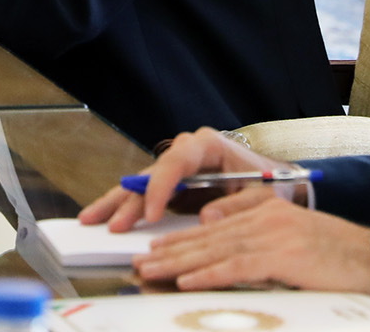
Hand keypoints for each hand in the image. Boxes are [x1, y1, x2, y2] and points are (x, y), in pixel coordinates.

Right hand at [80, 128, 280, 231]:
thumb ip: (240, 204)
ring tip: (91, 220)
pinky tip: (103, 218)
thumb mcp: (264, 195)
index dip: (161, 188)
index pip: (176, 162)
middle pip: (151, 174)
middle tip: (112, 224)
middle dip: (129, 200)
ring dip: (117, 204)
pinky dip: (125, 208)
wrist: (279, 185)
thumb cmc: (274, 186)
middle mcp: (186, 152)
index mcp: (208, 145)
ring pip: (141, 184)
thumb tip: (207, 217)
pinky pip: (145, 196)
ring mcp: (176, 168)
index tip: (153, 215)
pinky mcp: (172, 186)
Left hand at [134, 189, 369, 293]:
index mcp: (265, 210)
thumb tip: (211, 220)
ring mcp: (272, 235)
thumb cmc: (336, 255)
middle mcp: (264, 217)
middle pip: (208, 236)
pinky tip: (185, 281)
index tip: (157, 251)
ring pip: (214, 249)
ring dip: (179, 263)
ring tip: (151, 272)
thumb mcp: (291, 234)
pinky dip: (207, 274)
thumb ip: (253, 224)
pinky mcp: (280, 256)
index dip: (183, 239)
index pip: (214, 226)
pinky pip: (235, 266)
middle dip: (171, 251)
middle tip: (141, 262)